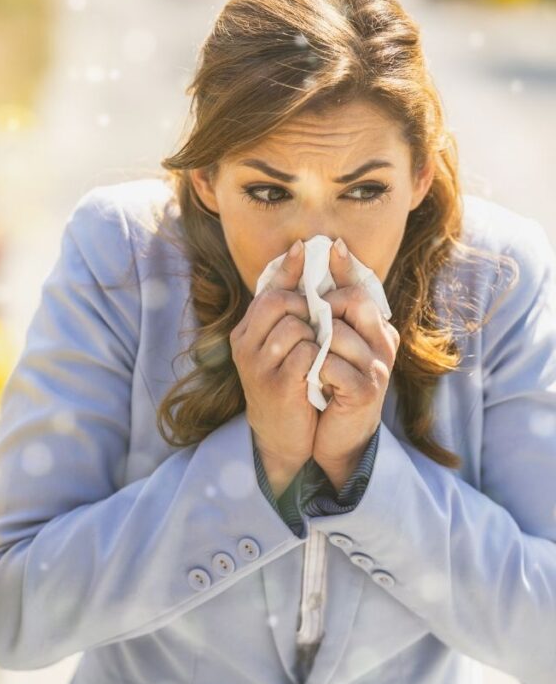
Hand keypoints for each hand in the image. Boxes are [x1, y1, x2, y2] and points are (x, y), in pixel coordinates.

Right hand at [230, 239, 320, 496]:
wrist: (281, 437)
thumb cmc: (287, 385)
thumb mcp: (280, 348)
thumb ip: (289, 313)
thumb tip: (300, 259)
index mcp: (245, 333)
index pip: (266, 290)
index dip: (287, 268)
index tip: (304, 247)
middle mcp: (245, 346)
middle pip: (280, 302)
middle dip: (308, 306)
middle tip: (323, 321)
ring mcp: (258, 366)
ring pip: (295, 326)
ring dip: (318, 334)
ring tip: (324, 347)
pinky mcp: (278, 385)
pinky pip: (307, 353)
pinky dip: (322, 356)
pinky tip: (325, 366)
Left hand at [311, 239, 399, 490]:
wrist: (336, 437)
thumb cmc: (328, 386)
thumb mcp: (325, 347)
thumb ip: (321, 315)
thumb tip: (303, 270)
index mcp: (373, 329)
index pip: (362, 289)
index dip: (346, 268)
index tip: (331, 246)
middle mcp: (381, 343)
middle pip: (355, 303)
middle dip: (323, 306)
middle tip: (303, 319)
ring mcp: (377, 367)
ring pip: (339, 333)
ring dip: (314, 341)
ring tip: (304, 353)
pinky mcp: (365, 391)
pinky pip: (333, 365)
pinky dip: (316, 367)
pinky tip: (311, 376)